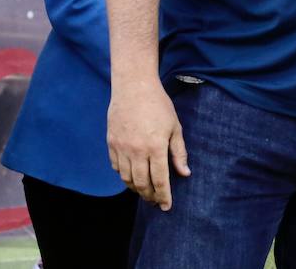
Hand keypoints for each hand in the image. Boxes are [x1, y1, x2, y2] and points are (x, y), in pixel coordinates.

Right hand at [107, 79, 189, 209]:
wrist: (134, 88)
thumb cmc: (159, 106)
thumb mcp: (175, 128)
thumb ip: (179, 152)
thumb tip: (185, 174)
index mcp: (155, 147)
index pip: (160, 180)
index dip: (163, 196)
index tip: (166, 207)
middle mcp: (136, 151)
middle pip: (141, 183)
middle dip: (149, 196)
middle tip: (156, 201)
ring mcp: (121, 148)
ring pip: (127, 178)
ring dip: (136, 188)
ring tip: (145, 191)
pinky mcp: (111, 144)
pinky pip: (116, 167)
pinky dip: (124, 176)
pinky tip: (132, 176)